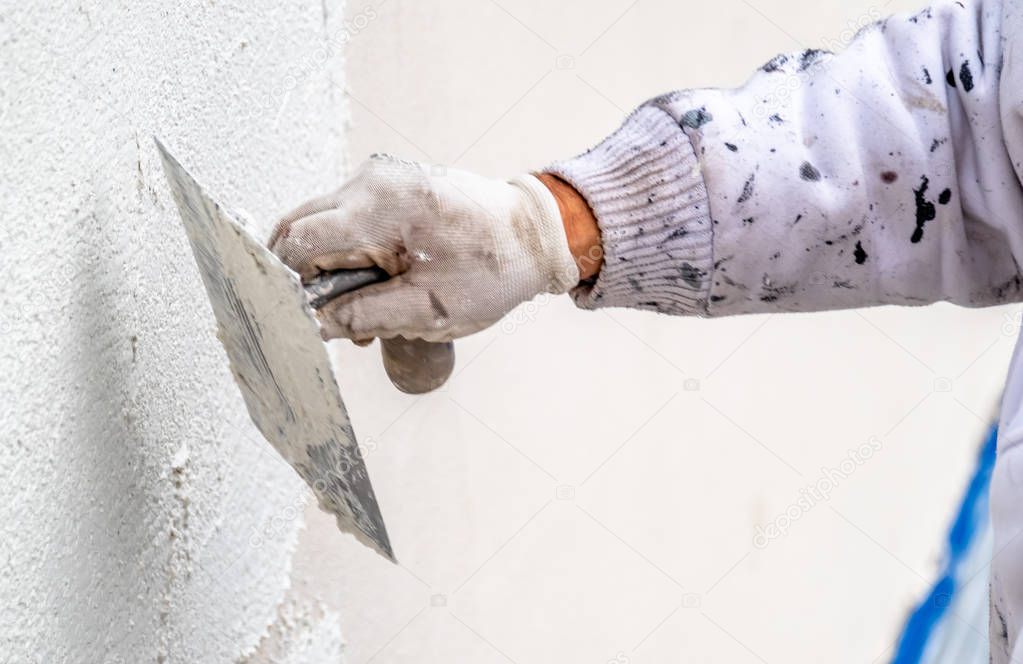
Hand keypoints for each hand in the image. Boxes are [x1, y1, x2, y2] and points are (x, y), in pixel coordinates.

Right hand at [269, 154, 580, 341]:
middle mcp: (371, 182)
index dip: (287, 282)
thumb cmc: (492, 268)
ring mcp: (379, 178)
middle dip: (306, 278)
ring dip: (329, 269)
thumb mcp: (428, 308)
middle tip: (329, 320)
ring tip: (363, 311)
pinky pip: (347, 219)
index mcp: (380, 207)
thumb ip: (363, 315)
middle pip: (302, 227)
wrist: (536, 233)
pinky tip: (376, 286)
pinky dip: (350, 253)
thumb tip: (312, 326)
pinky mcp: (389, 186)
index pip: (299, 240)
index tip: (294, 315)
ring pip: (322, 225)